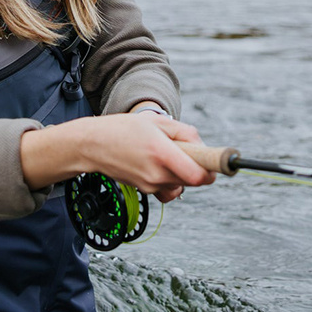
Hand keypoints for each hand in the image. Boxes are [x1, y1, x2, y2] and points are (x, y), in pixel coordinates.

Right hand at [20, 113, 215, 197]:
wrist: (91, 146)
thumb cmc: (122, 129)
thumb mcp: (156, 121)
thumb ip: (184, 132)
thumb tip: (201, 145)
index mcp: (162, 153)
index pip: (198, 175)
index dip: (213, 170)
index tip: (220, 163)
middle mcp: (157, 174)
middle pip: (194, 180)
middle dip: (198, 166)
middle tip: (188, 149)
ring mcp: (150, 185)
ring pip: (182, 185)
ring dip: (184, 173)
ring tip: (169, 155)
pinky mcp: (145, 190)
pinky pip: (169, 188)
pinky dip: (171, 179)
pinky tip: (160, 165)